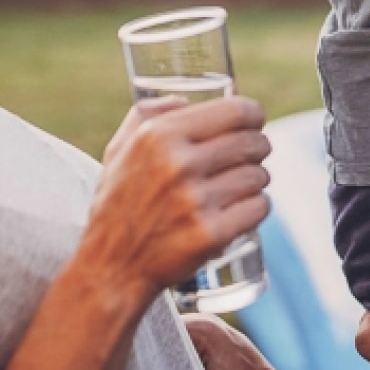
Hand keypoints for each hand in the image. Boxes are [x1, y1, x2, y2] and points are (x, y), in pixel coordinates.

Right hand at [83, 96, 271, 301]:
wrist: (111, 270)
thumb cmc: (117, 206)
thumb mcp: (119, 150)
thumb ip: (147, 115)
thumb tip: (184, 99)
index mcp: (159, 135)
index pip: (235, 111)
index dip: (254, 115)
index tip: (255, 122)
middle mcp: (178, 164)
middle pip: (253, 143)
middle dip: (258, 148)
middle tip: (252, 156)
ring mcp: (196, 201)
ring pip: (259, 176)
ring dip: (257, 180)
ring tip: (241, 186)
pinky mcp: (211, 235)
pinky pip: (259, 208)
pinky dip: (257, 208)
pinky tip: (243, 210)